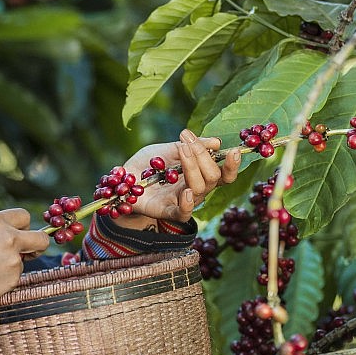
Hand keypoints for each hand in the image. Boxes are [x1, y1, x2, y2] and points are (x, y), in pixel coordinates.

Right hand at [0, 208, 50, 322]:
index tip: (20, 234)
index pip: (24, 215)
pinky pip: (17, 275)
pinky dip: (7, 278)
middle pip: (41, 237)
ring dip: (15, 264)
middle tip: (29, 252)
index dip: (24, 226)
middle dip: (38, 244)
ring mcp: (14, 257)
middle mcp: (8, 236)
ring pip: (25, 259)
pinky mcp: (15, 277)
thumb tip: (6, 237)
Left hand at [118, 129, 240, 226]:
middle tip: (187, 141)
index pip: (223, 174)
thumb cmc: (148, 164)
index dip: (231, 165)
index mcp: (199, 175)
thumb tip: (216, 142)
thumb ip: (191, 146)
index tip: (233, 150)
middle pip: (212, 178)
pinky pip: (183, 213)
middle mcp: (195, 189)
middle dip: (203, 156)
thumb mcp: (169, 149)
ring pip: (200, 189)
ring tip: (182, 150)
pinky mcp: (167, 211)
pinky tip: (186, 191)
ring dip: (193, 167)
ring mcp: (182, 201)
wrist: (122, 179)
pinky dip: (187, 203)